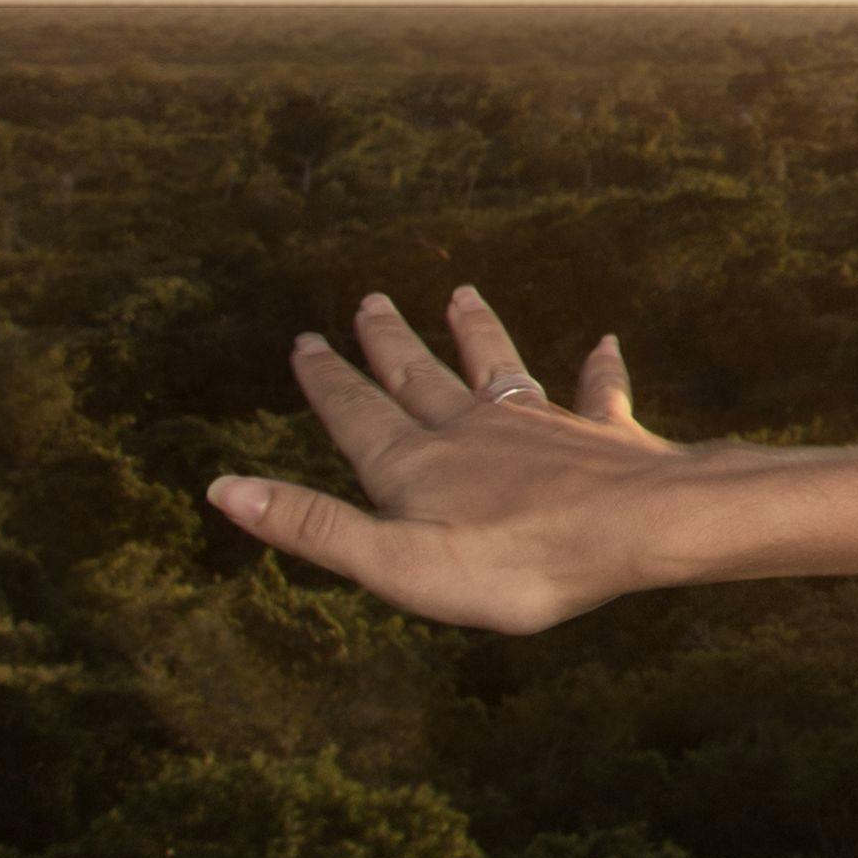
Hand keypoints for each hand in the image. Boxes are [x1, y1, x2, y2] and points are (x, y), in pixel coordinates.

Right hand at [208, 283, 689, 633]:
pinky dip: (599, 369)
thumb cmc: (512, 562)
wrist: (634, 530)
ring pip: (498, 367)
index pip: (357, 413)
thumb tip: (222, 488)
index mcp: (415, 464)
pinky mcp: (602, 436)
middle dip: (390, 342)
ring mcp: (541, 426)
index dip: (328, 381)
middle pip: (420, 377)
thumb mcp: (391, 561)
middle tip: (371, 301)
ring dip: (477, 332)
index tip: (307, 341)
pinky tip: (606, 342)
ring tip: (461, 294)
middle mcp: (473, 430)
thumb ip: (312, 525)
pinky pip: (599, 393)